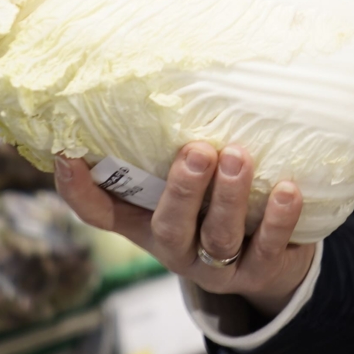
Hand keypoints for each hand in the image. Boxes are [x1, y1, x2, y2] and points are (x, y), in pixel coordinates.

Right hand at [54, 143, 314, 318]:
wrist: (272, 264)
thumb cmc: (218, 207)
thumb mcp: (186, 187)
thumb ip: (167, 152)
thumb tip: (156, 80)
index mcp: (147, 225)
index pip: (100, 213)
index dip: (77, 189)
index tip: (66, 151)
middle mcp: (177, 249)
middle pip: (169, 226)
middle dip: (182, 189)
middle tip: (197, 149)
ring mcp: (218, 268)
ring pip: (219, 237)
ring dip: (228, 197)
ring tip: (238, 157)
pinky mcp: (260, 273)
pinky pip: (267, 248)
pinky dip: (277, 219)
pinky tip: (287, 190)